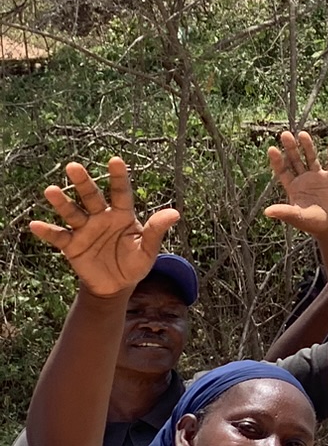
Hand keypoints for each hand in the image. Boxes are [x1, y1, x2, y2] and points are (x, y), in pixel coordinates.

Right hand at [30, 158, 181, 298]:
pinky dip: (47, 231)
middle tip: (72, 166)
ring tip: (51, 190)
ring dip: (62, 202)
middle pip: (91, 197)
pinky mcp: (72, 245)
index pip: (121, 193)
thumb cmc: (134, 264)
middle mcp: (101, 217)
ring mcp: (84, 230)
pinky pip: (58, 236)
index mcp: (122, 215)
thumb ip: (156, 231)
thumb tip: (175, 213)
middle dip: (83, 182)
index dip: (118, 177)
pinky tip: (35, 224)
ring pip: (72, 212)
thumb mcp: (148, 250)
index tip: (115, 160)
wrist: (116, 286)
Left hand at [264, 131, 327, 236]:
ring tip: (303, 134)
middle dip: (291, 148)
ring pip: (311, 159)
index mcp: (293, 187)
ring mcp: (318, 178)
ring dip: (308, 147)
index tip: (272, 149)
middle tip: (285, 135)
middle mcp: (303, 179)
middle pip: (295, 160)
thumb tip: (267, 212)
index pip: (282, 171)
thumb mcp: (298, 217)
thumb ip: (284, 212)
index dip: (277, 160)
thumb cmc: (313, 224)